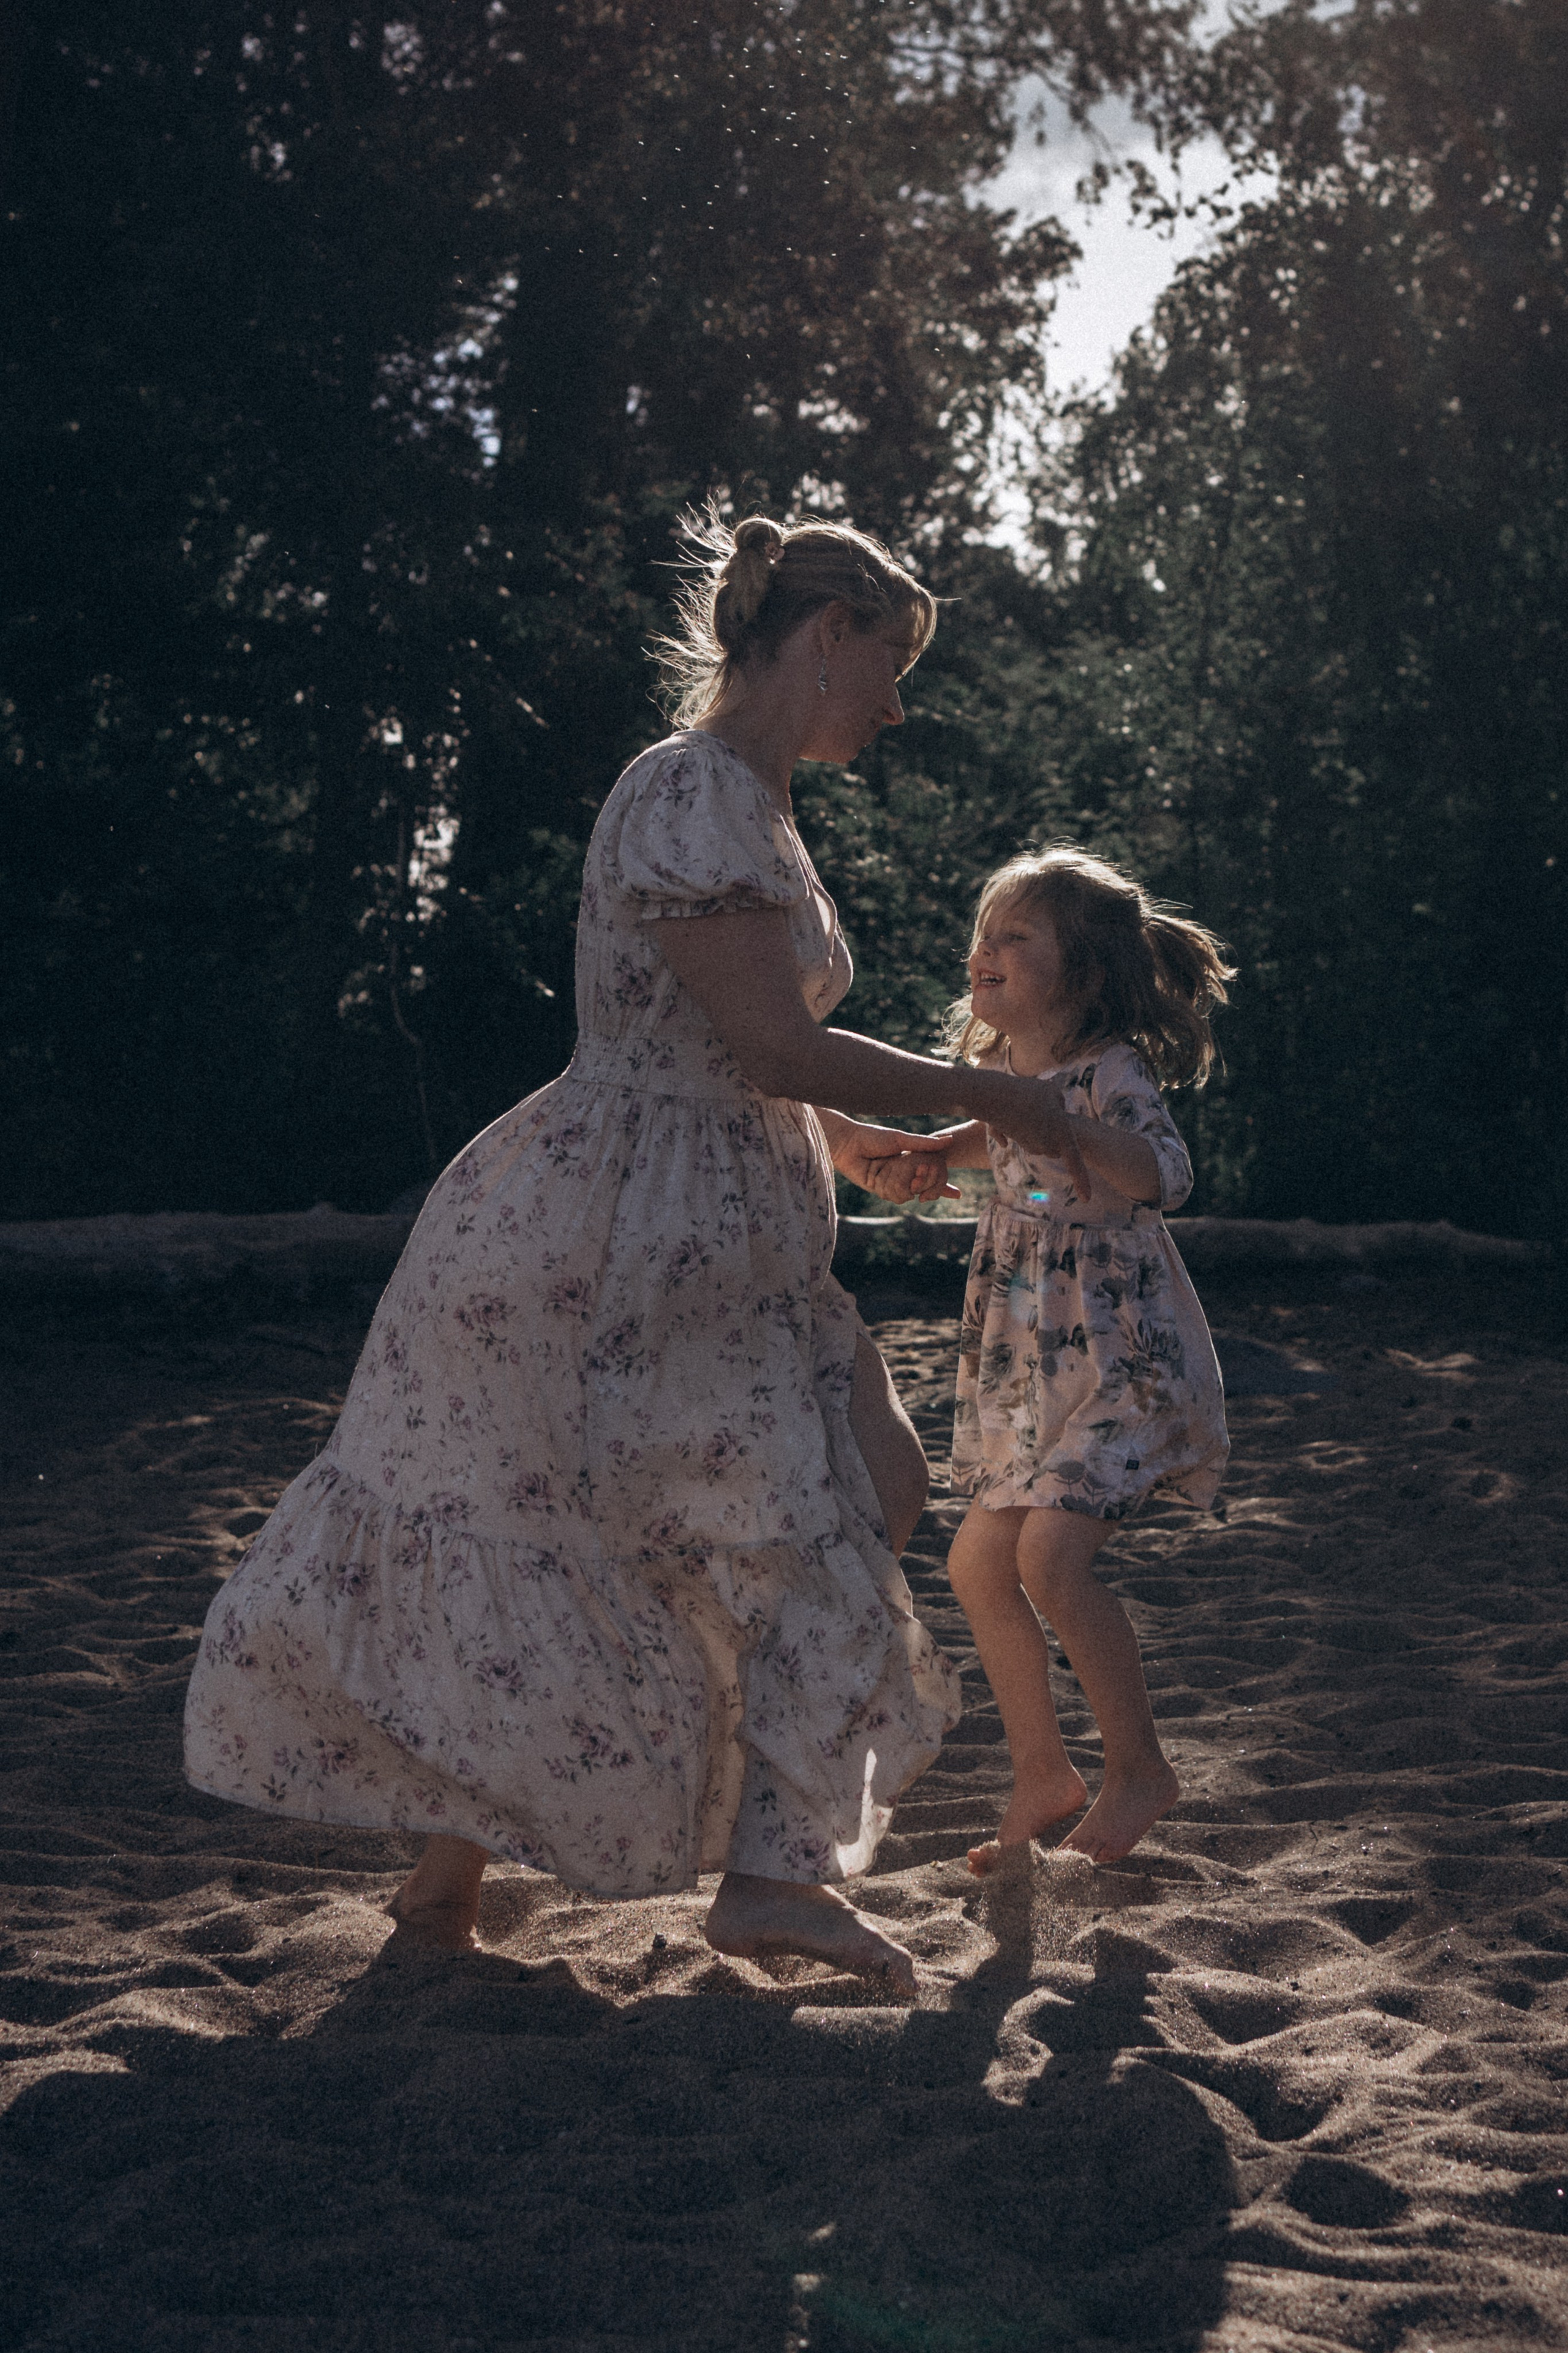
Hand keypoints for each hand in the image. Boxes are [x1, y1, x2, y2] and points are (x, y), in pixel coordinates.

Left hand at [832, 1122, 959, 1204]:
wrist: (848, 1144)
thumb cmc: (873, 1137)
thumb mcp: (901, 1139)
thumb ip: (924, 1143)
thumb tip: (949, 1140)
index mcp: (910, 1161)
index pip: (930, 1176)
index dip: (943, 1187)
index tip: (958, 1194)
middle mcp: (902, 1174)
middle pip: (922, 1188)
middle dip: (922, 1181)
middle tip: (916, 1170)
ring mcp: (891, 1183)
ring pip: (908, 1194)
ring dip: (899, 1181)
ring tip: (884, 1166)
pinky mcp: (880, 1190)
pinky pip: (894, 1196)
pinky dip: (888, 1185)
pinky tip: (877, 1174)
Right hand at [983, 1079, 1093, 1199]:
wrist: (993, 1097)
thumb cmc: (1026, 1092)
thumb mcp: (1053, 1092)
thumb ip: (1060, 1104)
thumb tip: (1055, 1114)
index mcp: (1061, 1134)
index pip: (1075, 1161)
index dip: (1082, 1180)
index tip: (1087, 1199)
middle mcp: (1046, 1145)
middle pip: (1057, 1146)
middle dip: (1056, 1134)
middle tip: (1045, 1110)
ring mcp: (1031, 1145)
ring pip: (1042, 1138)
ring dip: (1039, 1124)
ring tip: (1029, 1105)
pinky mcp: (1018, 1141)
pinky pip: (1028, 1133)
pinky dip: (1025, 1123)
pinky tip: (1016, 1110)